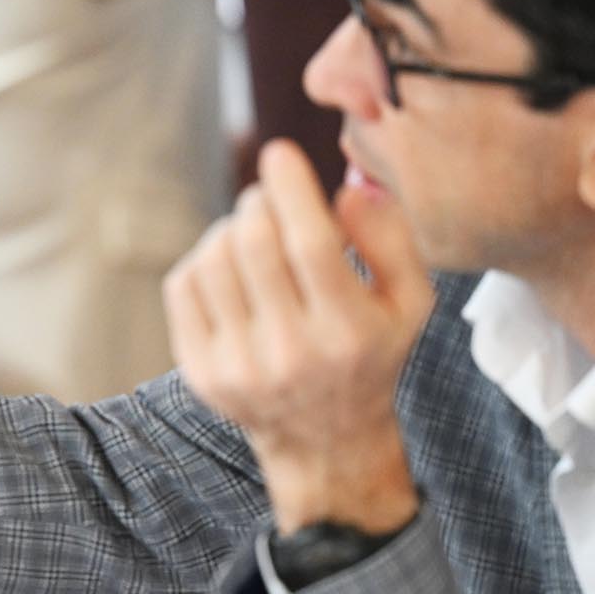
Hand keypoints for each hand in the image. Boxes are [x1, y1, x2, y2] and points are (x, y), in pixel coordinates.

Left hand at [162, 140, 431, 534]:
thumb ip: (392, 238)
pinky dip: (203, 261)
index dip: (290, 188)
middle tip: (268, 198)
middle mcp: (292, 353)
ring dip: (230, 230)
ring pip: (213, 260)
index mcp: (349, 331)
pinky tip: (231, 270)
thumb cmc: (370, 352)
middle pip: (254, 245)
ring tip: (254, 237)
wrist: (325, 441)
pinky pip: (184, 286)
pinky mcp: (201, 373)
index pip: (310, 244)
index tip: (279, 152)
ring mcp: (240, 367)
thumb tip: (347, 189)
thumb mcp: (410, 302)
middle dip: (258, 203)